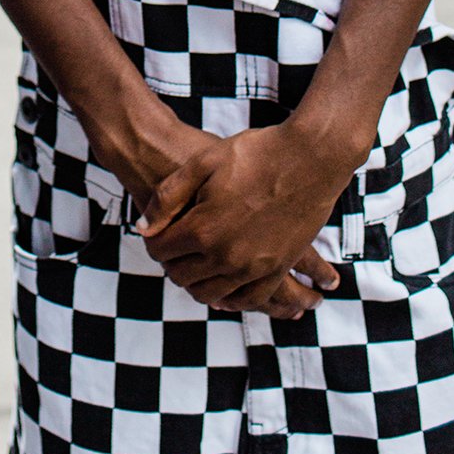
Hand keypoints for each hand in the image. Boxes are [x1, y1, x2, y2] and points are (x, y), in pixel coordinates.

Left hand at [137, 124, 348, 316]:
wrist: (310, 157)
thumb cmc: (255, 153)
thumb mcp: (202, 163)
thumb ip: (168, 198)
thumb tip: (143, 229)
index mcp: (203, 229)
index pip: (160, 250)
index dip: (153, 241)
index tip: (157, 233)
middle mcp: (225, 256)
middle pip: (182, 276)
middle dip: (171, 263)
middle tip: (174, 249)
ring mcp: (254, 267)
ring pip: (211, 294)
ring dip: (197, 282)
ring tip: (195, 265)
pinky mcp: (278, 269)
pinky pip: (249, 299)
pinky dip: (232, 298)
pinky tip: (225, 287)